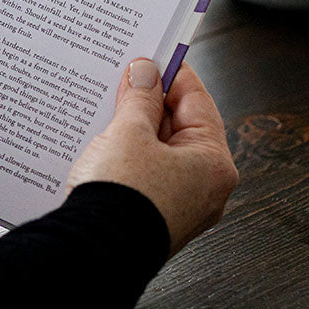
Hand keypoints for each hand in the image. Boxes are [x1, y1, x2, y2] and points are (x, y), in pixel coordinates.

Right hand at [66, 58, 237, 256]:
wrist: (94, 253)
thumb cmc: (122, 199)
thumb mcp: (129, 134)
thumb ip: (140, 99)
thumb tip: (146, 72)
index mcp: (214, 164)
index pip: (198, 101)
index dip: (172, 74)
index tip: (153, 55)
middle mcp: (205, 188)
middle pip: (179, 127)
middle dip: (149, 103)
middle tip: (123, 79)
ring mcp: (179, 206)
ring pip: (159, 152)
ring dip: (135, 129)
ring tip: (107, 110)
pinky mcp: (153, 217)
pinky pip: (145, 175)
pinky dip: (128, 156)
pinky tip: (103, 145)